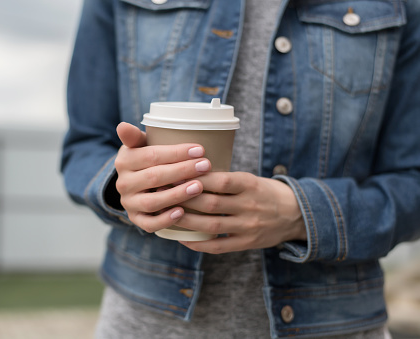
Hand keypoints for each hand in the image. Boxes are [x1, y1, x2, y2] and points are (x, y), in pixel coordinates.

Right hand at [114, 122, 211, 232]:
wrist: (135, 185)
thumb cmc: (146, 160)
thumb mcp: (139, 145)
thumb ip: (135, 136)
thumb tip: (122, 126)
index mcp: (124, 161)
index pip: (151, 156)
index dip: (176, 153)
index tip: (200, 150)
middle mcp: (123, 183)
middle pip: (154, 177)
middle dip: (182, 171)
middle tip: (205, 166)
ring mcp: (129, 203)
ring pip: (152, 201)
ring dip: (177, 194)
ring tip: (199, 187)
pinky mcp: (136, 220)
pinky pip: (149, 224)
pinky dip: (165, 219)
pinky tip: (182, 212)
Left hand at [175, 171, 306, 253]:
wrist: (297, 215)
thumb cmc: (266, 192)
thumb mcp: (250, 179)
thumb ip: (225, 180)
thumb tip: (189, 174)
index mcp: (250, 185)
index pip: (219, 180)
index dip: (195, 178)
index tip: (175, 174)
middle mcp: (249, 206)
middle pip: (210, 203)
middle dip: (184, 198)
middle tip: (163, 193)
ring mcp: (248, 227)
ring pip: (211, 225)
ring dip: (186, 220)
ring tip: (167, 214)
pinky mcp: (246, 243)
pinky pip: (218, 246)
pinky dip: (198, 244)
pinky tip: (181, 238)